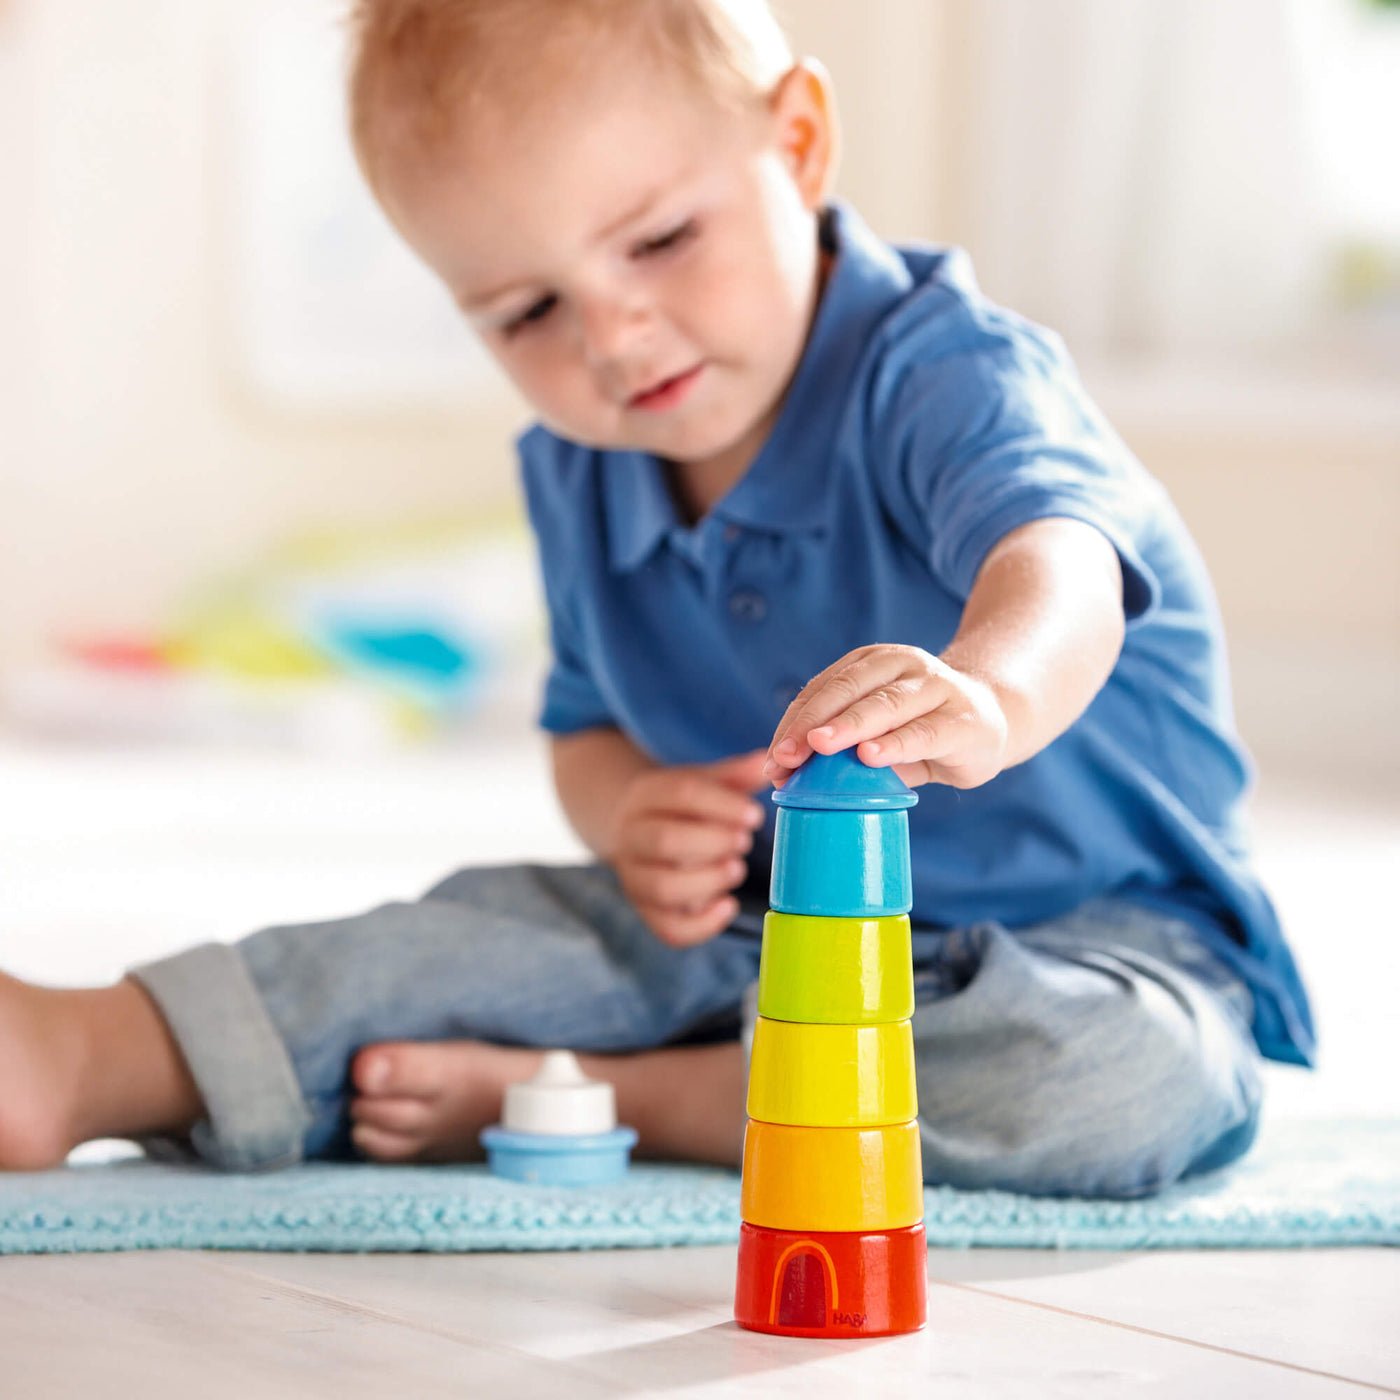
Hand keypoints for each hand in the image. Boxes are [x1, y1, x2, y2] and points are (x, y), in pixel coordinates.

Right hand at [609, 750, 768, 946]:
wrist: (635, 828)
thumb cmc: (680, 805)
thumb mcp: (703, 781)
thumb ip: (736, 774)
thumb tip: (768, 762)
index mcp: (645, 795)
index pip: (680, 793)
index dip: (721, 804)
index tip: (754, 814)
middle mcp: (631, 837)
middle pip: (665, 841)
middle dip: (712, 843)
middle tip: (744, 842)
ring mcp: (635, 878)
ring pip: (663, 888)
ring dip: (707, 881)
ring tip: (736, 869)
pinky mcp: (646, 911)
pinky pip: (668, 929)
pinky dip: (702, 926)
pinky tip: (728, 906)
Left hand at [761, 645, 1009, 789]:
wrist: (994, 719)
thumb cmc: (921, 727)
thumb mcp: (877, 731)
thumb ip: (841, 746)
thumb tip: (788, 774)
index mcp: (872, 663)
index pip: (824, 689)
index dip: (794, 722)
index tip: (774, 758)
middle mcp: (903, 665)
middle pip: (848, 690)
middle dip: (812, 722)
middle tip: (786, 754)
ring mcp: (935, 687)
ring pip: (885, 704)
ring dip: (849, 727)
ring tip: (819, 746)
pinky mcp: (962, 719)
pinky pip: (923, 732)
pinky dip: (895, 744)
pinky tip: (871, 757)